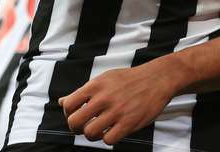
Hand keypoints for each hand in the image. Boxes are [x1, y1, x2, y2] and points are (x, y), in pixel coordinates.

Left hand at [59, 63, 177, 144]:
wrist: (157, 79)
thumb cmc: (129, 79)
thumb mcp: (104, 78)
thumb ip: (83, 91)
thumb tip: (62, 102)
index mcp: (96, 85)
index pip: (69, 105)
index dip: (68, 114)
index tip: (76, 115)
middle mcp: (104, 98)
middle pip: (75, 122)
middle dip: (76, 128)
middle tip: (83, 127)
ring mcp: (116, 111)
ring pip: (90, 133)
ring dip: (92, 135)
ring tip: (99, 130)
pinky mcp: (129, 123)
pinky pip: (108, 140)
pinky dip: (108, 139)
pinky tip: (113, 131)